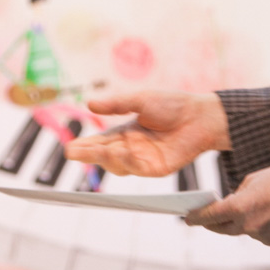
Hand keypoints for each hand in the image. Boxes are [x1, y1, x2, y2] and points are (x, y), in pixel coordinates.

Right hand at [65, 90, 230, 177]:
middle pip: (104, 156)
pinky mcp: (156, 168)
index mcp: (124, 133)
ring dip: (105, 158)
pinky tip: (120, 152)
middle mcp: (130, 149)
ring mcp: (142, 160)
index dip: (85, 146)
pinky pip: (137, 169)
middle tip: (72, 152)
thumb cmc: (172, 105)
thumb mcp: (140, 100)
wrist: (199, 115)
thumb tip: (89, 103)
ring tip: (96, 150)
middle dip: (88, 155)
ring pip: (117, 165)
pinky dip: (127, 161)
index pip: (100, 142)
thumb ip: (116, 104)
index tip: (70, 147)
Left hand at [185, 164, 269, 246]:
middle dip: (212, 223)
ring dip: (241, 221)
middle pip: (222, 228)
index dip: (196, 217)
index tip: (187, 218)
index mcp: (239, 207)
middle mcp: (248, 226)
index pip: (210, 215)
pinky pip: (261, 233)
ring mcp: (261, 236)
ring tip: (247, 208)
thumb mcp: (256, 179)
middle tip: (204, 219)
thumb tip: (234, 201)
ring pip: (244, 230)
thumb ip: (240, 192)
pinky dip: (261, 225)